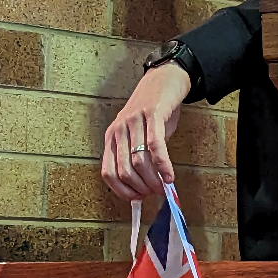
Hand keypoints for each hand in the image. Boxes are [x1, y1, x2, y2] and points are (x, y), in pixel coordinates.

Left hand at [102, 64, 190, 199]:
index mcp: (112, 136)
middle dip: (141, 188)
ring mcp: (134, 120)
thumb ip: (138, 156)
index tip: (138, 198)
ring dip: (153, 180)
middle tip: (155, 193)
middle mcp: (119, 128)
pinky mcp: (152, 114)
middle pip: (124, 170)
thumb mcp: (139, 133)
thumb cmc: (153, 109)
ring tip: (164, 186)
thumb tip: (145, 186)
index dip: (122, 190)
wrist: (165, 78)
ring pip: (139, 161)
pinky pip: (155, 146)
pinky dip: (162, 165)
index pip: (108, 173)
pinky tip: (169, 175)